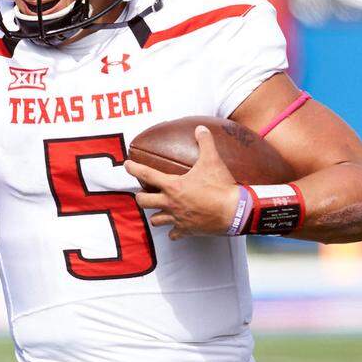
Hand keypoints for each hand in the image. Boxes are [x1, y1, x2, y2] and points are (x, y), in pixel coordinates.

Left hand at [124, 126, 240, 239]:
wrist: (235, 211)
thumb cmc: (221, 186)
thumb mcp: (213, 160)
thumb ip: (205, 142)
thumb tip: (200, 128)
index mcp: (173, 186)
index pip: (146, 175)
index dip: (134, 169)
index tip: (126, 165)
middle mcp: (170, 203)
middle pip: (144, 201)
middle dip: (141, 197)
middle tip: (143, 193)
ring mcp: (177, 218)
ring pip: (155, 220)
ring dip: (155, 215)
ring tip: (158, 210)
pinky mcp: (186, 230)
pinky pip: (174, 234)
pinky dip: (173, 232)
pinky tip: (175, 230)